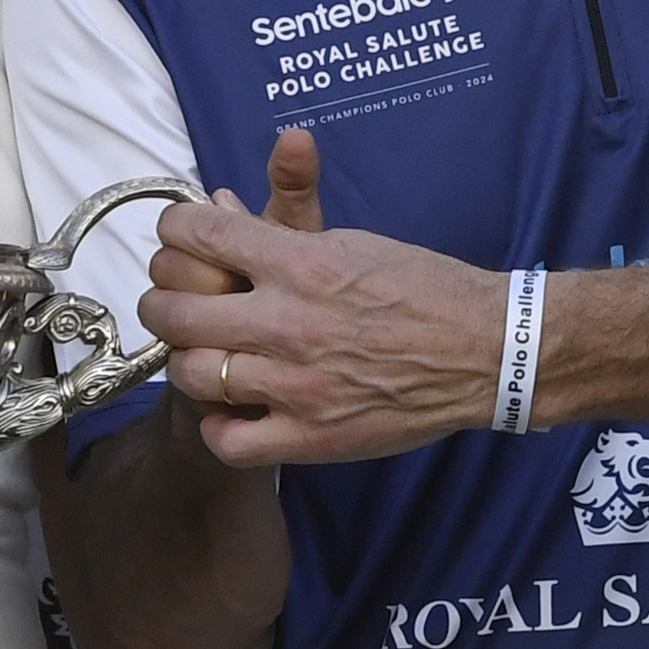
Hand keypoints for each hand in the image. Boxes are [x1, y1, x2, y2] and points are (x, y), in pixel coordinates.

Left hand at [139, 134, 500, 468]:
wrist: (487, 351)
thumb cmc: (423, 290)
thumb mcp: (352, 241)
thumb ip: (280, 229)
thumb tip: (219, 207)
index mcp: (299, 263)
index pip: (196, 233)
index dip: (173, 231)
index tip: (178, 238)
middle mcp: (288, 322)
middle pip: (174, 311)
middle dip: (161, 302)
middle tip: (172, 304)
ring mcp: (296, 384)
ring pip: (191, 374)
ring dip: (188, 362)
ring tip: (205, 356)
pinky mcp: (311, 436)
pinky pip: (227, 441)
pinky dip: (217, 426)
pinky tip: (231, 409)